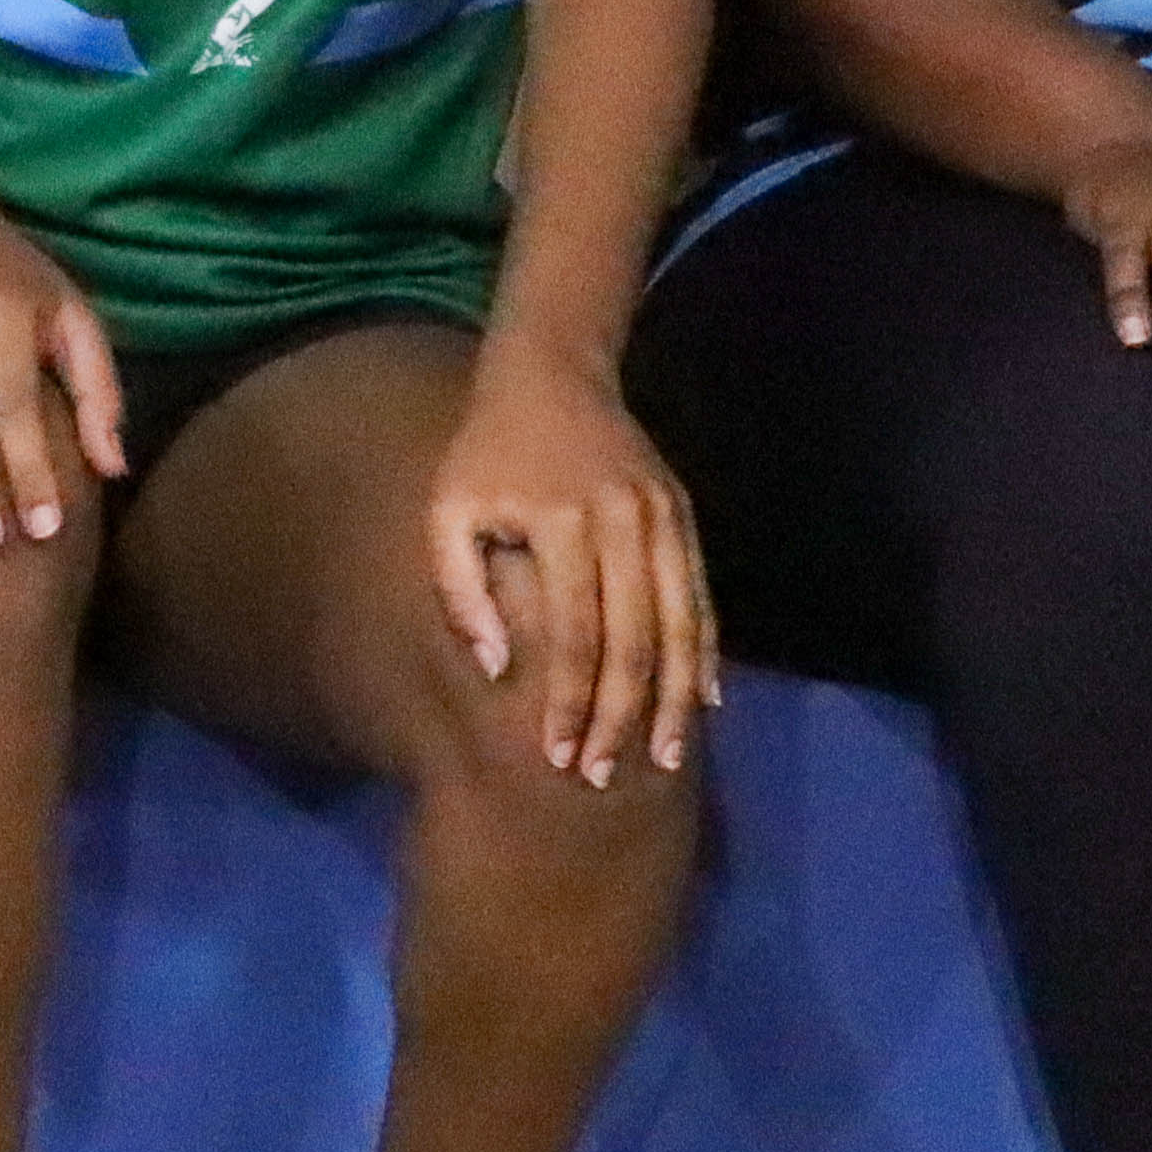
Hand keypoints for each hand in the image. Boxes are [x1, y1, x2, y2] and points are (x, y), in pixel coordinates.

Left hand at [424, 343, 717, 781]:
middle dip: (620, 716)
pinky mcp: (683, 515)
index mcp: (562, 522)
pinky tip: (703, 702)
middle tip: (603, 777)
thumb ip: (461, 591)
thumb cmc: (485, 455)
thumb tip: (496, 667)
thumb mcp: (447, 512)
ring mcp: (662, 518)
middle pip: (633, 639)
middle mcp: (623, 522)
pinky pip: (699, 597)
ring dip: (673, 699)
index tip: (557, 754)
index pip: (573, 632)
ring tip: (665, 759)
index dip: (568, 699)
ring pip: (679, 624)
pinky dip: (703, 653)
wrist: (551, 374)